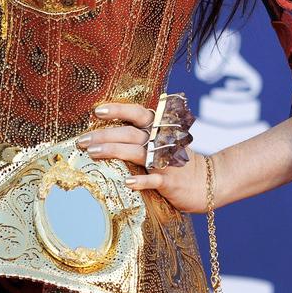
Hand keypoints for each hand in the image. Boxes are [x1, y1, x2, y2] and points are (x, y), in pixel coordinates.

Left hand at [74, 101, 211, 213]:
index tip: (96, 111)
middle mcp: (161, 141)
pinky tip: (126, 183)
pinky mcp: (171, 181)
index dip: (117, 110)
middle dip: (103, 135)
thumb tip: (104, 136)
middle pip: (129, 133)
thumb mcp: (161, 145)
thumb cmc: (177, 163)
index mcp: (159, 129)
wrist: (210, 181)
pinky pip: (154, 179)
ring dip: (113, 151)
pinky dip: (141, 181)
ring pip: (136, 152)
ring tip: (92, 153)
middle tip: (81, 141)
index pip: (137, 113)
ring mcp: (166, 161)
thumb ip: (139, 139)